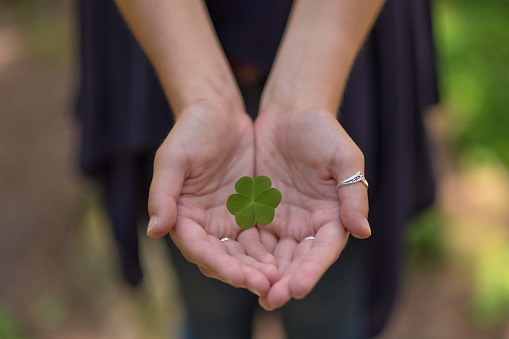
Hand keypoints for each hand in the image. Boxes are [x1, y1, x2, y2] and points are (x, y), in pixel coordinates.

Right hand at [147, 104, 279, 295]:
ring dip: (257, 268)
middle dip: (242, 273)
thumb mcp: (174, 158)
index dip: (217, 264)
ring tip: (277, 279)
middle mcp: (204, 224)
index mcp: (182, 216)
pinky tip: (284, 260)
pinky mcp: (248, 214)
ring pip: (242, 254)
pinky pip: (259, 238)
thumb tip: (155, 231)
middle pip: (221, 258)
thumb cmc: (191, 131)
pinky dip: (269, 251)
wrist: (219, 113)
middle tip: (265, 285)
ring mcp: (227, 221)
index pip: (198, 248)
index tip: (238, 276)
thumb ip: (163, 194)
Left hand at [253, 109, 369, 309]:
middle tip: (271, 299)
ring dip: (264, 275)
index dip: (312, 270)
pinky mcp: (260, 213)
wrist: (290, 114)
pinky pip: (251, 238)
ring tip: (253, 291)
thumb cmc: (323, 132)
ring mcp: (282, 221)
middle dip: (285, 281)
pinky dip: (246, 254)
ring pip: (273, 256)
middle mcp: (308, 225)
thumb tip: (363, 231)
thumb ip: (353, 194)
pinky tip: (235, 267)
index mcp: (332, 217)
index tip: (297, 287)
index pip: (323, 250)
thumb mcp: (344, 158)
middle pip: (297, 260)